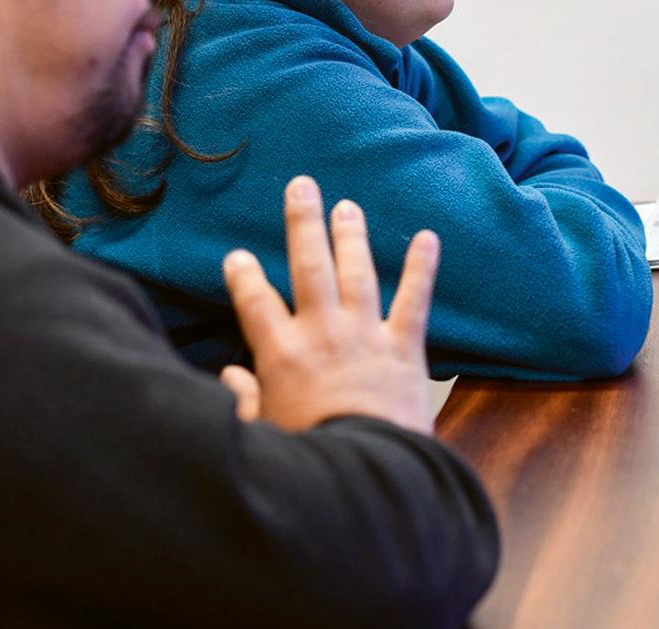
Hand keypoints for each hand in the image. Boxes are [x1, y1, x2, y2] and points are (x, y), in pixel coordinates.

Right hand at [219, 176, 439, 435]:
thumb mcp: (263, 434)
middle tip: (301, 186)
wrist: (368, 473)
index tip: (237, 255)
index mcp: (281, 354)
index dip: (243, 276)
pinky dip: (422, 268)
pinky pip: (414, 300)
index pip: (255, 302)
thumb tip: (230, 378)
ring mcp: (366, 336)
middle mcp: (322, 333)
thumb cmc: (312, 459)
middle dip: (303, 223)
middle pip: (308, 266)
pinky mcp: (404, 348)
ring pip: (357, 272)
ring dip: (352, 236)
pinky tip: (428, 237)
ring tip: (348, 205)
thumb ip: (244, 401)